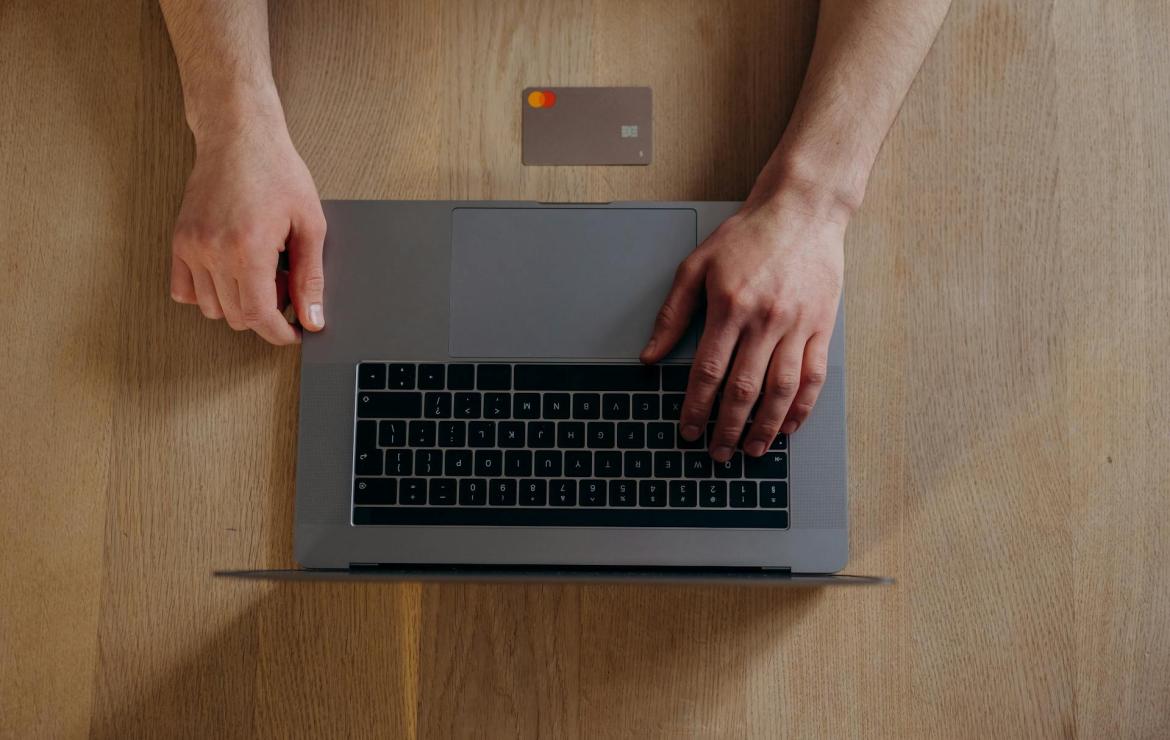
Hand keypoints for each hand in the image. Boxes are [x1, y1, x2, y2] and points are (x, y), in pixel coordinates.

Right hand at [169, 120, 325, 344]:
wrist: (238, 136)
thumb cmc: (278, 172)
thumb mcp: (310, 225)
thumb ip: (311, 277)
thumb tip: (313, 319)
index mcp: (248, 248)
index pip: (259, 316)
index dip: (280, 332)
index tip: (294, 332)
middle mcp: (213, 250)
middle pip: (236, 316)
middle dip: (266, 314)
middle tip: (284, 284)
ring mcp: (191, 246)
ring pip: (212, 308)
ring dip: (238, 304)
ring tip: (260, 273)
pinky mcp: (179, 240)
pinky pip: (185, 290)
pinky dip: (208, 293)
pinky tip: (231, 273)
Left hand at [641, 195, 844, 460]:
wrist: (802, 210)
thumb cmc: (747, 236)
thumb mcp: (696, 265)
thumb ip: (672, 313)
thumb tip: (651, 356)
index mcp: (729, 306)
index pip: (708, 372)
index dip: (696, 408)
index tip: (690, 431)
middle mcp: (764, 320)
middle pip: (744, 389)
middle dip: (728, 428)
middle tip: (717, 453)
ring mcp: (797, 325)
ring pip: (781, 391)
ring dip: (766, 428)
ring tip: (753, 450)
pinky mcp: (822, 326)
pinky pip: (813, 376)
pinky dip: (802, 407)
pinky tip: (788, 425)